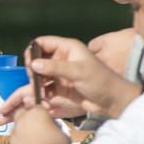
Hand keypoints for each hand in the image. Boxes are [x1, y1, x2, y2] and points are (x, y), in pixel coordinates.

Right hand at [2, 36, 140, 121]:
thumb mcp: (79, 72)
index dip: (33, 51)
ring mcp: (60, 74)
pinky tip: (42, 101)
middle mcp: (62, 59)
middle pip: (38, 60)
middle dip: (32, 71)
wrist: (112, 101)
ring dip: (35, 85)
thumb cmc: (101, 80)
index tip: (31, 65)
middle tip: (34, 82)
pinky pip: (45, 89)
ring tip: (36, 94)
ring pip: (39, 76)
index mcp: (67, 48)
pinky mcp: (60, 88)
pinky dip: (41, 94)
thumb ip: (56, 68)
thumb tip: (34, 64)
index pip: (42, 42)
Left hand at [8, 102, 69, 143]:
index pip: (33, 106)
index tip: (41, 118)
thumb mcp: (60, 129)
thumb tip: (48, 127)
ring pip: (16, 134)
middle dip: (26, 122)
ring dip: (24, 137)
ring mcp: (14, 137)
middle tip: (36, 130)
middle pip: (20, 117)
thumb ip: (50, 124)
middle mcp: (21, 122)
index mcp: (35, 112)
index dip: (37, 113)